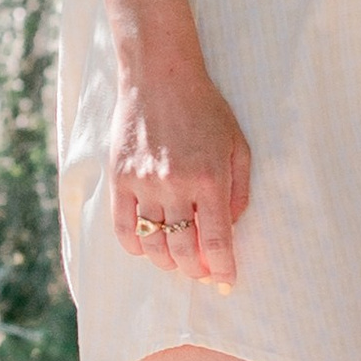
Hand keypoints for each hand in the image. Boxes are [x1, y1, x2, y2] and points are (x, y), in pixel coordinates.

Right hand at [109, 56, 249, 285]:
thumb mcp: (238, 145)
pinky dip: (135, 247)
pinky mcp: (120, 179)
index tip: (226, 283)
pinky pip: (123, 228)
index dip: (222, 269)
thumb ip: (240, 191)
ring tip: (177, 262)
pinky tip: (147, 247)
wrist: (161, 77)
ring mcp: (144, 184)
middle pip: (183, 251)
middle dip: (196, 272)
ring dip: (168, 263)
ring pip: (153, 244)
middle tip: (202, 274)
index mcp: (210, 179)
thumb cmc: (206, 110)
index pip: (216, 242)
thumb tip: (231, 228)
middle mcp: (176, 186)